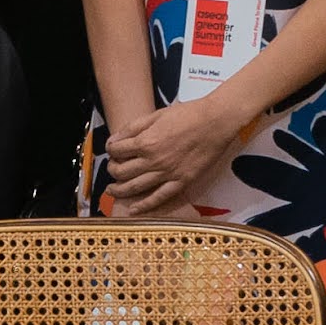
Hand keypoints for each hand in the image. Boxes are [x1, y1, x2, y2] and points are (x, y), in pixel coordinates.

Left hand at [94, 90, 250, 217]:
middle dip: (112, 170)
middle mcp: (153, 160)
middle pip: (121, 171)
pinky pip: (159, 198)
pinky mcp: (181, 182)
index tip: (113, 149)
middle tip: (113, 168)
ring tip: (112, 190)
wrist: (215, 122)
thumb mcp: (156, 115)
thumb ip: (133, 127)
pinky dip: (144, 206)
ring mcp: (167, 173)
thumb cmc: (187, 114)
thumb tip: (115, 139)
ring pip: (135, 187)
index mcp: (145, 141)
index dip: (111, 149)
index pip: (116, 150)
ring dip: (119, 190)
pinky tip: (133, 210)